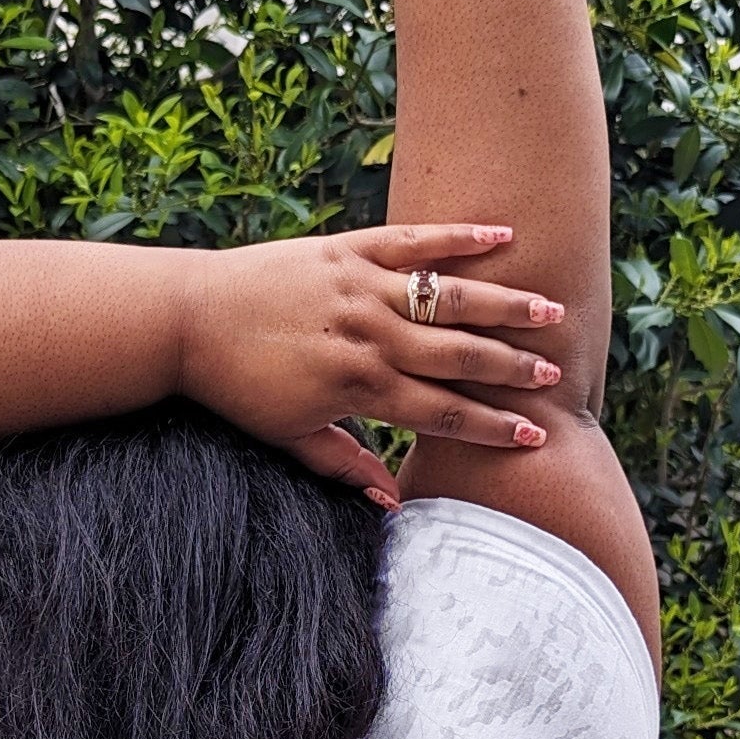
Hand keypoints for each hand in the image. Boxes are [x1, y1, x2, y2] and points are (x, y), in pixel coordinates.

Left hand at [173, 224, 566, 502]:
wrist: (184, 318)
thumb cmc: (235, 386)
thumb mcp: (288, 436)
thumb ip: (343, 463)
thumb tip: (392, 502)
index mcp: (359, 386)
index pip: (441, 411)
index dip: (491, 428)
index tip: (534, 437)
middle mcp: (368, 334)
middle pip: (458, 355)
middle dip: (510, 368)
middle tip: (555, 376)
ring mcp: (360, 286)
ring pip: (447, 295)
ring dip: (502, 306)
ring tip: (549, 312)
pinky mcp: (344, 248)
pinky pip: (412, 240)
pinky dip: (457, 236)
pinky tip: (501, 237)